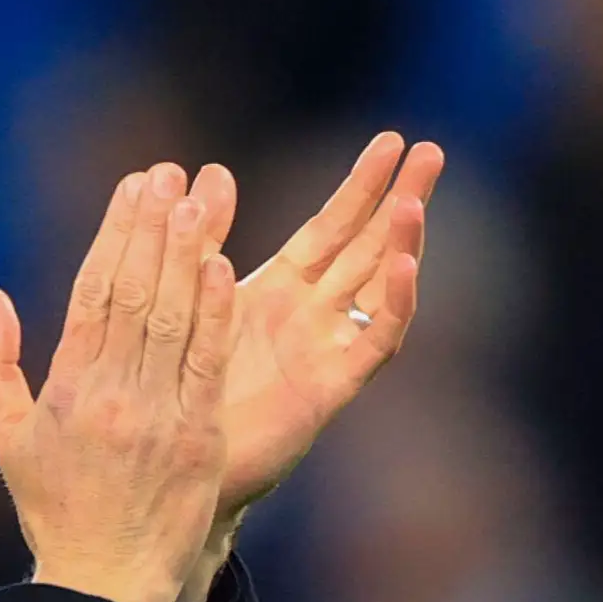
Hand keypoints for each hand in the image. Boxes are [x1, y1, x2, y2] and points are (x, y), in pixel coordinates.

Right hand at [0, 163, 236, 601]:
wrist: (102, 583)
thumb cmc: (53, 511)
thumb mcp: (8, 439)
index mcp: (65, 390)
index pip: (93, 293)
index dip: (114, 234)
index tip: (132, 187)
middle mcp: (110, 395)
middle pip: (135, 294)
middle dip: (153, 228)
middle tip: (169, 174)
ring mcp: (157, 416)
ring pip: (174, 319)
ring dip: (187, 255)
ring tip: (200, 199)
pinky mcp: (197, 439)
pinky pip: (206, 365)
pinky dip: (214, 315)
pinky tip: (223, 267)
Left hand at [204, 132, 442, 513]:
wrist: (170, 461)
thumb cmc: (177, 386)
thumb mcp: (190, 299)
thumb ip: (202, 239)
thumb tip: (212, 169)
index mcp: (280, 290)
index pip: (332, 225)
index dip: (362, 185)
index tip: (392, 140)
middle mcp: (312, 315)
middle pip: (369, 245)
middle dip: (402, 199)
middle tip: (432, 150)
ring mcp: (326, 350)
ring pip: (378, 286)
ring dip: (401, 241)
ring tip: (415, 199)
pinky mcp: (330, 389)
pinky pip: (374, 342)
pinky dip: (393, 303)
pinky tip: (405, 265)